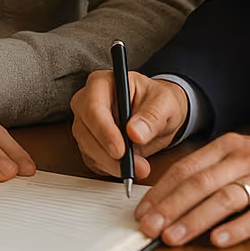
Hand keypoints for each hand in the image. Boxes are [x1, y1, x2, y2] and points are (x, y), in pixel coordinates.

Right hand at [71, 70, 188, 179]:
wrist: (159, 113)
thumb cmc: (158, 102)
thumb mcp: (164, 104)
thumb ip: (151, 116)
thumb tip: (135, 133)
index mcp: (101, 82)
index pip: (93, 108)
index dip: (105, 132)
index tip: (121, 151)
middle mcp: (86, 101)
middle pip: (85, 131)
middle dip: (109, 154)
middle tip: (138, 166)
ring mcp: (85, 122)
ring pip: (87, 148)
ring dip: (112, 164)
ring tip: (140, 167)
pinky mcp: (88, 142)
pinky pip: (92, 159)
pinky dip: (109, 168)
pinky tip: (127, 167)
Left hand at [134, 130, 249, 247]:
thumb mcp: (237, 155)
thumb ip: (207, 171)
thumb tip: (167, 196)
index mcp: (226, 147)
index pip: (186, 169)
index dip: (161, 191)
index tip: (142, 211)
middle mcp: (243, 159)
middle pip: (200, 184)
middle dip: (170, 207)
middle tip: (149, 227)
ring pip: (224, 199)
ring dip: (195, 220)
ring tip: (173, 238)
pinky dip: (236, 229)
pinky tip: (217, 241)